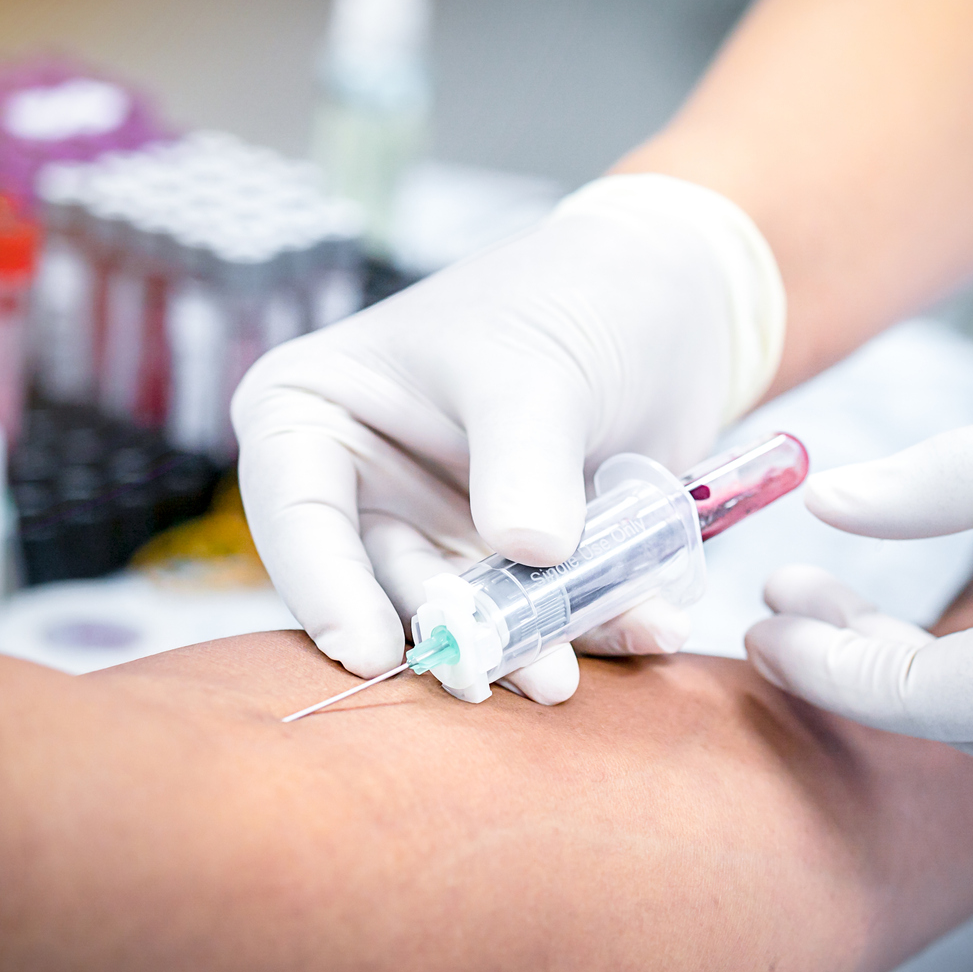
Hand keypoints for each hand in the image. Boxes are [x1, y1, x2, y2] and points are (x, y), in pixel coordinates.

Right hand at [233, 175, 782, 701]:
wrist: (677, 293)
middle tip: (491, 676)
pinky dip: (595, 624)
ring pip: (465, 611)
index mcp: (317, 412)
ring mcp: (441, 525)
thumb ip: (525, 461)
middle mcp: (365, 481)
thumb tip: (531, 554)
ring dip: (519, 645)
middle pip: (381, 580)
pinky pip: (545, 610)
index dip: (323, 587)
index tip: (366, 649)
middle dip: (444, 631)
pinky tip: (648, 627)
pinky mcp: (516, 560)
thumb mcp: (536, 369)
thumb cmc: (571, 297)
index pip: (296, 511)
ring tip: (562, 678)